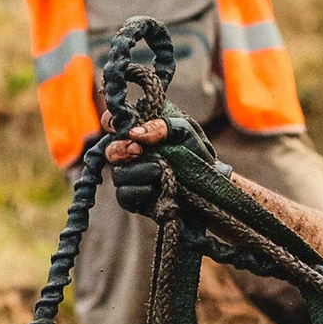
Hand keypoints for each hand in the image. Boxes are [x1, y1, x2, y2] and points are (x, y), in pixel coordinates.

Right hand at [106, 117, 221, 217]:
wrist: (212, 185)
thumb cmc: (196, 153)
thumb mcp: (184, 131)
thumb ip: (161, 126)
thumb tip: (135, 134)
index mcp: (138, 133)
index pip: (112, 123)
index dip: (111, 123)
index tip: (123, 128)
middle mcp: (131, 155)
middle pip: (111, 152)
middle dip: (120, 150)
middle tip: (137, 150)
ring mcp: (132, 178)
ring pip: (118, 174)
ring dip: (136, 171)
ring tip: (159, 169)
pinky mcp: (137, 200)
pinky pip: (125, 196)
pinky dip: (138, 190)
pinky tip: (153, 188)